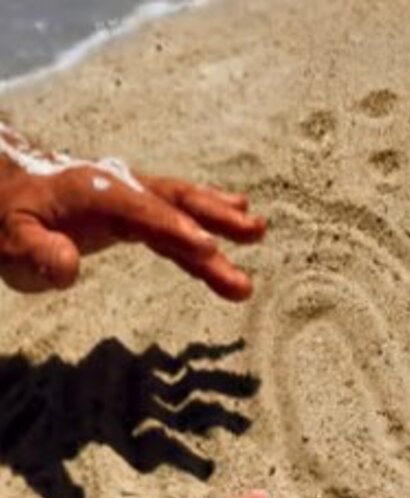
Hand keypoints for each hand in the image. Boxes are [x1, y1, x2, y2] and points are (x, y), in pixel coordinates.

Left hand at [0, 130, 266, 300]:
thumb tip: (68, 269)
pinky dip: (209, 221)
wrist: (12, 189)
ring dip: (222, 220)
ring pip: (185, 208)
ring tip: (258, 231)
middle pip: (176, 201)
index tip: (209, 248)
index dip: (175, 229)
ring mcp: (136, 197)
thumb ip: (36, 252)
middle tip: (254, 232)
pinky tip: (240, 219)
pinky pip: (181, 216)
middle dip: (216, 217)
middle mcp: (123, 188)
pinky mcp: (142, 210)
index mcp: (95, 192)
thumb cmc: (11, 218)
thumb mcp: (10, 238)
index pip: (142, 212)